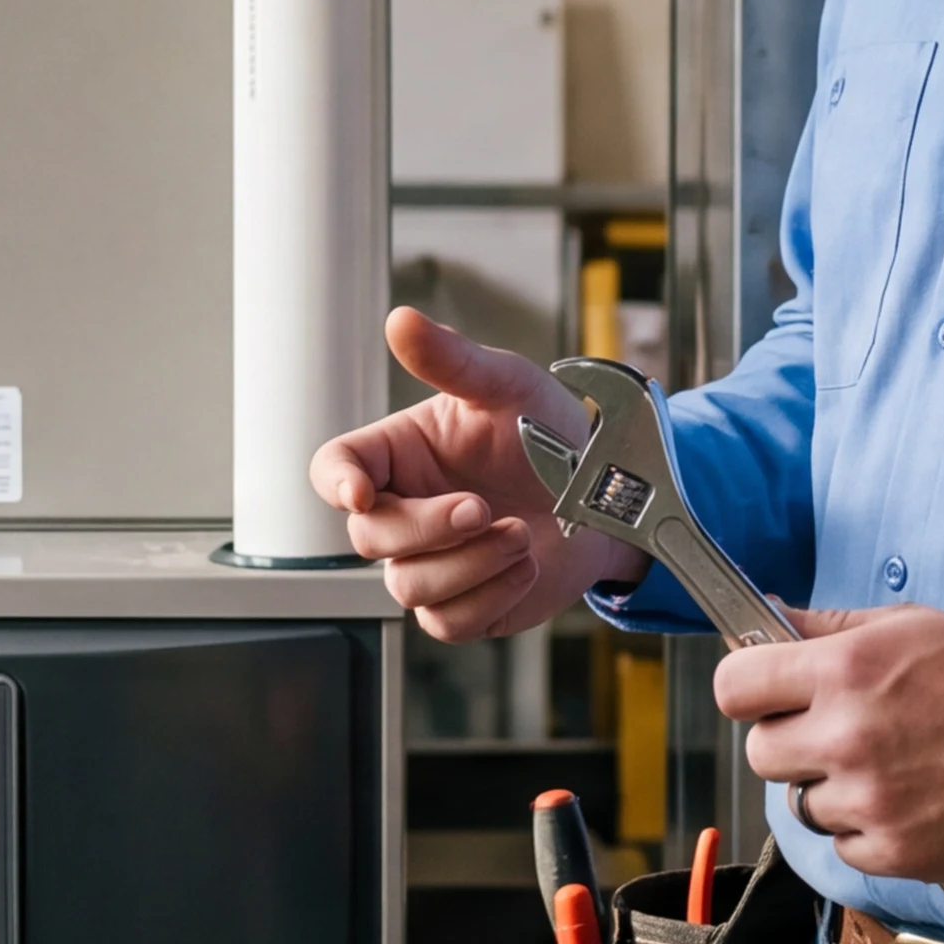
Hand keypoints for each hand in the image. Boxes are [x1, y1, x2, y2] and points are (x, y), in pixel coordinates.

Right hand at [307, 308, 637, 641]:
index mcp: (399, 454)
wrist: (609, 494)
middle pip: (369, 537)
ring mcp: (432, 563)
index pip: (334, 469)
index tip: (361, 492)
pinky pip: (449, 622)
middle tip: (482, 506)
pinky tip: (524, 565)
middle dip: (426, 527)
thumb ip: (452, 360)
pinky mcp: (465, 605)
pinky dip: (490, 595)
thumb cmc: (550, 434)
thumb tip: (401, 321)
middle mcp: (406, 511)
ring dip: (469, 563)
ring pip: (408, 587)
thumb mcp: (506, 385)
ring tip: (521, 532)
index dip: (336, 483)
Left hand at [716, 605, 943, 883]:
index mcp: (844, 672)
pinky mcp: (897, 853)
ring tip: (891, 766)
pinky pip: (846, 847)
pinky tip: (912, 800)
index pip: (734, 689)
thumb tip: (767, 615)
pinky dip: (869, 829)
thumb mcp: (910, 626)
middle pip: (760, 753)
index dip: (748, 691)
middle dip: (791, 742)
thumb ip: (828, 627)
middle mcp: (847, 739)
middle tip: (838, 732)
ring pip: (802, 805)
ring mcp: (871, 802)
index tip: (766, 695)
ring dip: (833, 789)